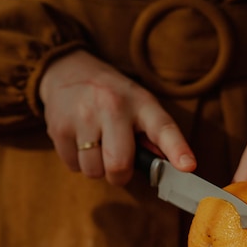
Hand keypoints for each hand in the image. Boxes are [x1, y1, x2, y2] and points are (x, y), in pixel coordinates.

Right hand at [38, 50, 195, 184]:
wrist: (66, 70)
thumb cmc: (111, 95)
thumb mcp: (139, 104)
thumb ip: (153, 136)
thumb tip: (170, 168)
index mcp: (141, 103)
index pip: (163, 128)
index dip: (177, 149)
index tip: (188, 167)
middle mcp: (112, 106)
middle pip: (119, 164)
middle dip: (120, 175)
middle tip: (119, 166)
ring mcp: (82, 116)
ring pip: (93, 171)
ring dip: (97, 168)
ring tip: (96, 145)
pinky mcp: (59, 127)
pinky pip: (72, 166)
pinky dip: (78, 162)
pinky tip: (80, 141)